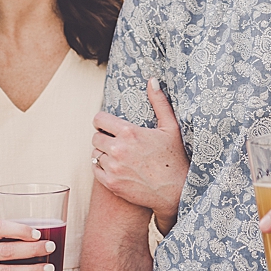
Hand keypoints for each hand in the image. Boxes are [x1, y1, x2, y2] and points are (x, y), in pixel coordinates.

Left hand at [92, 81, 187, 230]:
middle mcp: (118, 150)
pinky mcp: (111, 184)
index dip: (102, 122)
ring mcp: (113, 168)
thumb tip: (152, 80)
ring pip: (95, 155)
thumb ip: (159, 102)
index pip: (99, 120)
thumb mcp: (170, 127)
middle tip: (114, 141)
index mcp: (129, 133)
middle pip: (95, 138)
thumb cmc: (174, 157)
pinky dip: (101, 168)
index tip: (107, 126)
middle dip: (102, 138)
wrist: (175, 190)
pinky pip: (95, 171)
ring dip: (102, 154)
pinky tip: (114, 167)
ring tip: (116, 155)